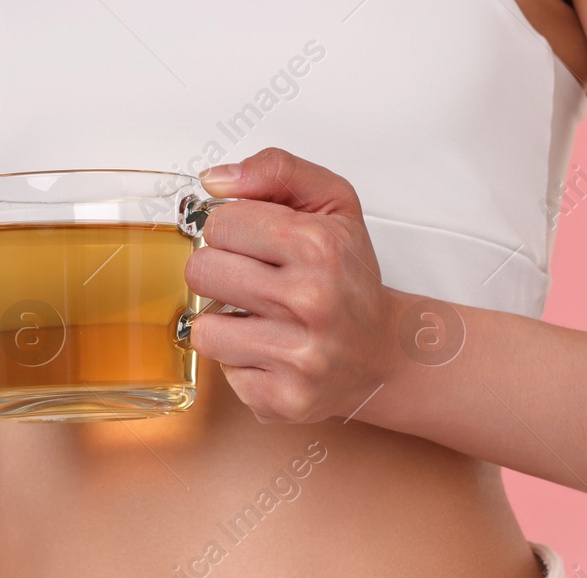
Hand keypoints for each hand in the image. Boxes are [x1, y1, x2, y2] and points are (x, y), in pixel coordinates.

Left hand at [188, 147, 406, 423]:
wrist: (384, 354)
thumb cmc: (351, 279)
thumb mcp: (333, 204)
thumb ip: (277, 171)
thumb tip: (215, 180)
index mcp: (317, 246)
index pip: (219, 223)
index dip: (232, 231)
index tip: (256, 244)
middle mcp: (310, 301)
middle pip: (201, 272)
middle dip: (220, 273)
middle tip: (253, 281)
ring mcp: (297, 356)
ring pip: (203, 329)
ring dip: (225, 323)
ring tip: (260, 319)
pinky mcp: (283, 399)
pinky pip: (222, 373)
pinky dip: (241, 363)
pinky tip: (271, 353)